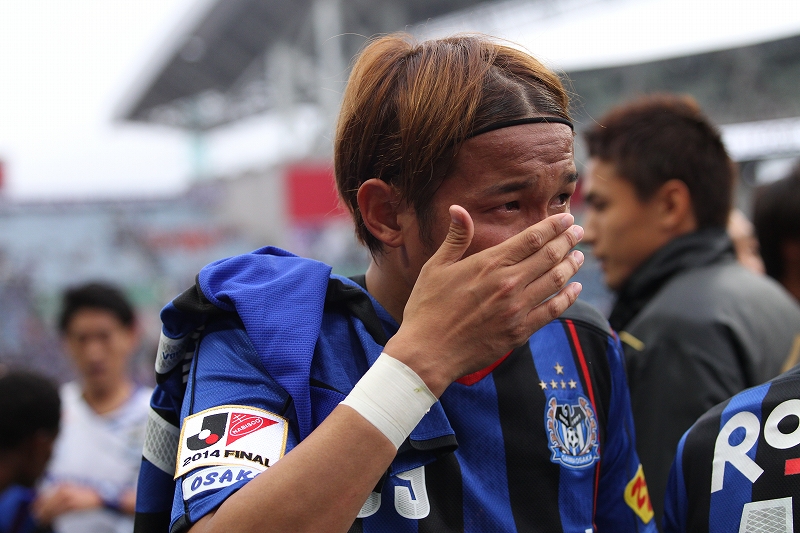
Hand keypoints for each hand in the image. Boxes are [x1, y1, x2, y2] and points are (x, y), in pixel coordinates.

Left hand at [33, 483, 102, 523]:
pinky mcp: (71, 505)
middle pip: (45, 502)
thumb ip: (60, 492)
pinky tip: (47, 521)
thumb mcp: (72, 489)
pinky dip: (50, 518)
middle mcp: (63, 490)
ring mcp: (67, 498)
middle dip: (38, 510)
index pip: (44, 493)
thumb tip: (46, 500)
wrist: (99, 497)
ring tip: (40, 520)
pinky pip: (56, 513)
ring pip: (49, 509)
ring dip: (43, 516)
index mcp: (63, 485)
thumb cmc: (86, 494)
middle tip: (35, 516)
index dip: (37, 502)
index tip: (34, 508)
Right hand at [386, 206, 582, 395]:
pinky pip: (552, 311)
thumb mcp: (435, 267)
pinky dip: (568, 297)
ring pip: (555, 280)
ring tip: (579, 256)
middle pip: (549, 256)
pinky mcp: (520, 332)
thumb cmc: (427, 308)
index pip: (531, 238)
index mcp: (489, 263)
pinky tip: (575, 288)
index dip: (553, 226)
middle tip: (579, 232)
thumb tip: (457, 208)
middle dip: (568, 240)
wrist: (428, 352)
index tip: (567, 218)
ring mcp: (517, 309)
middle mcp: (508, 283)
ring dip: (571, 265)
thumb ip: (455, 238)